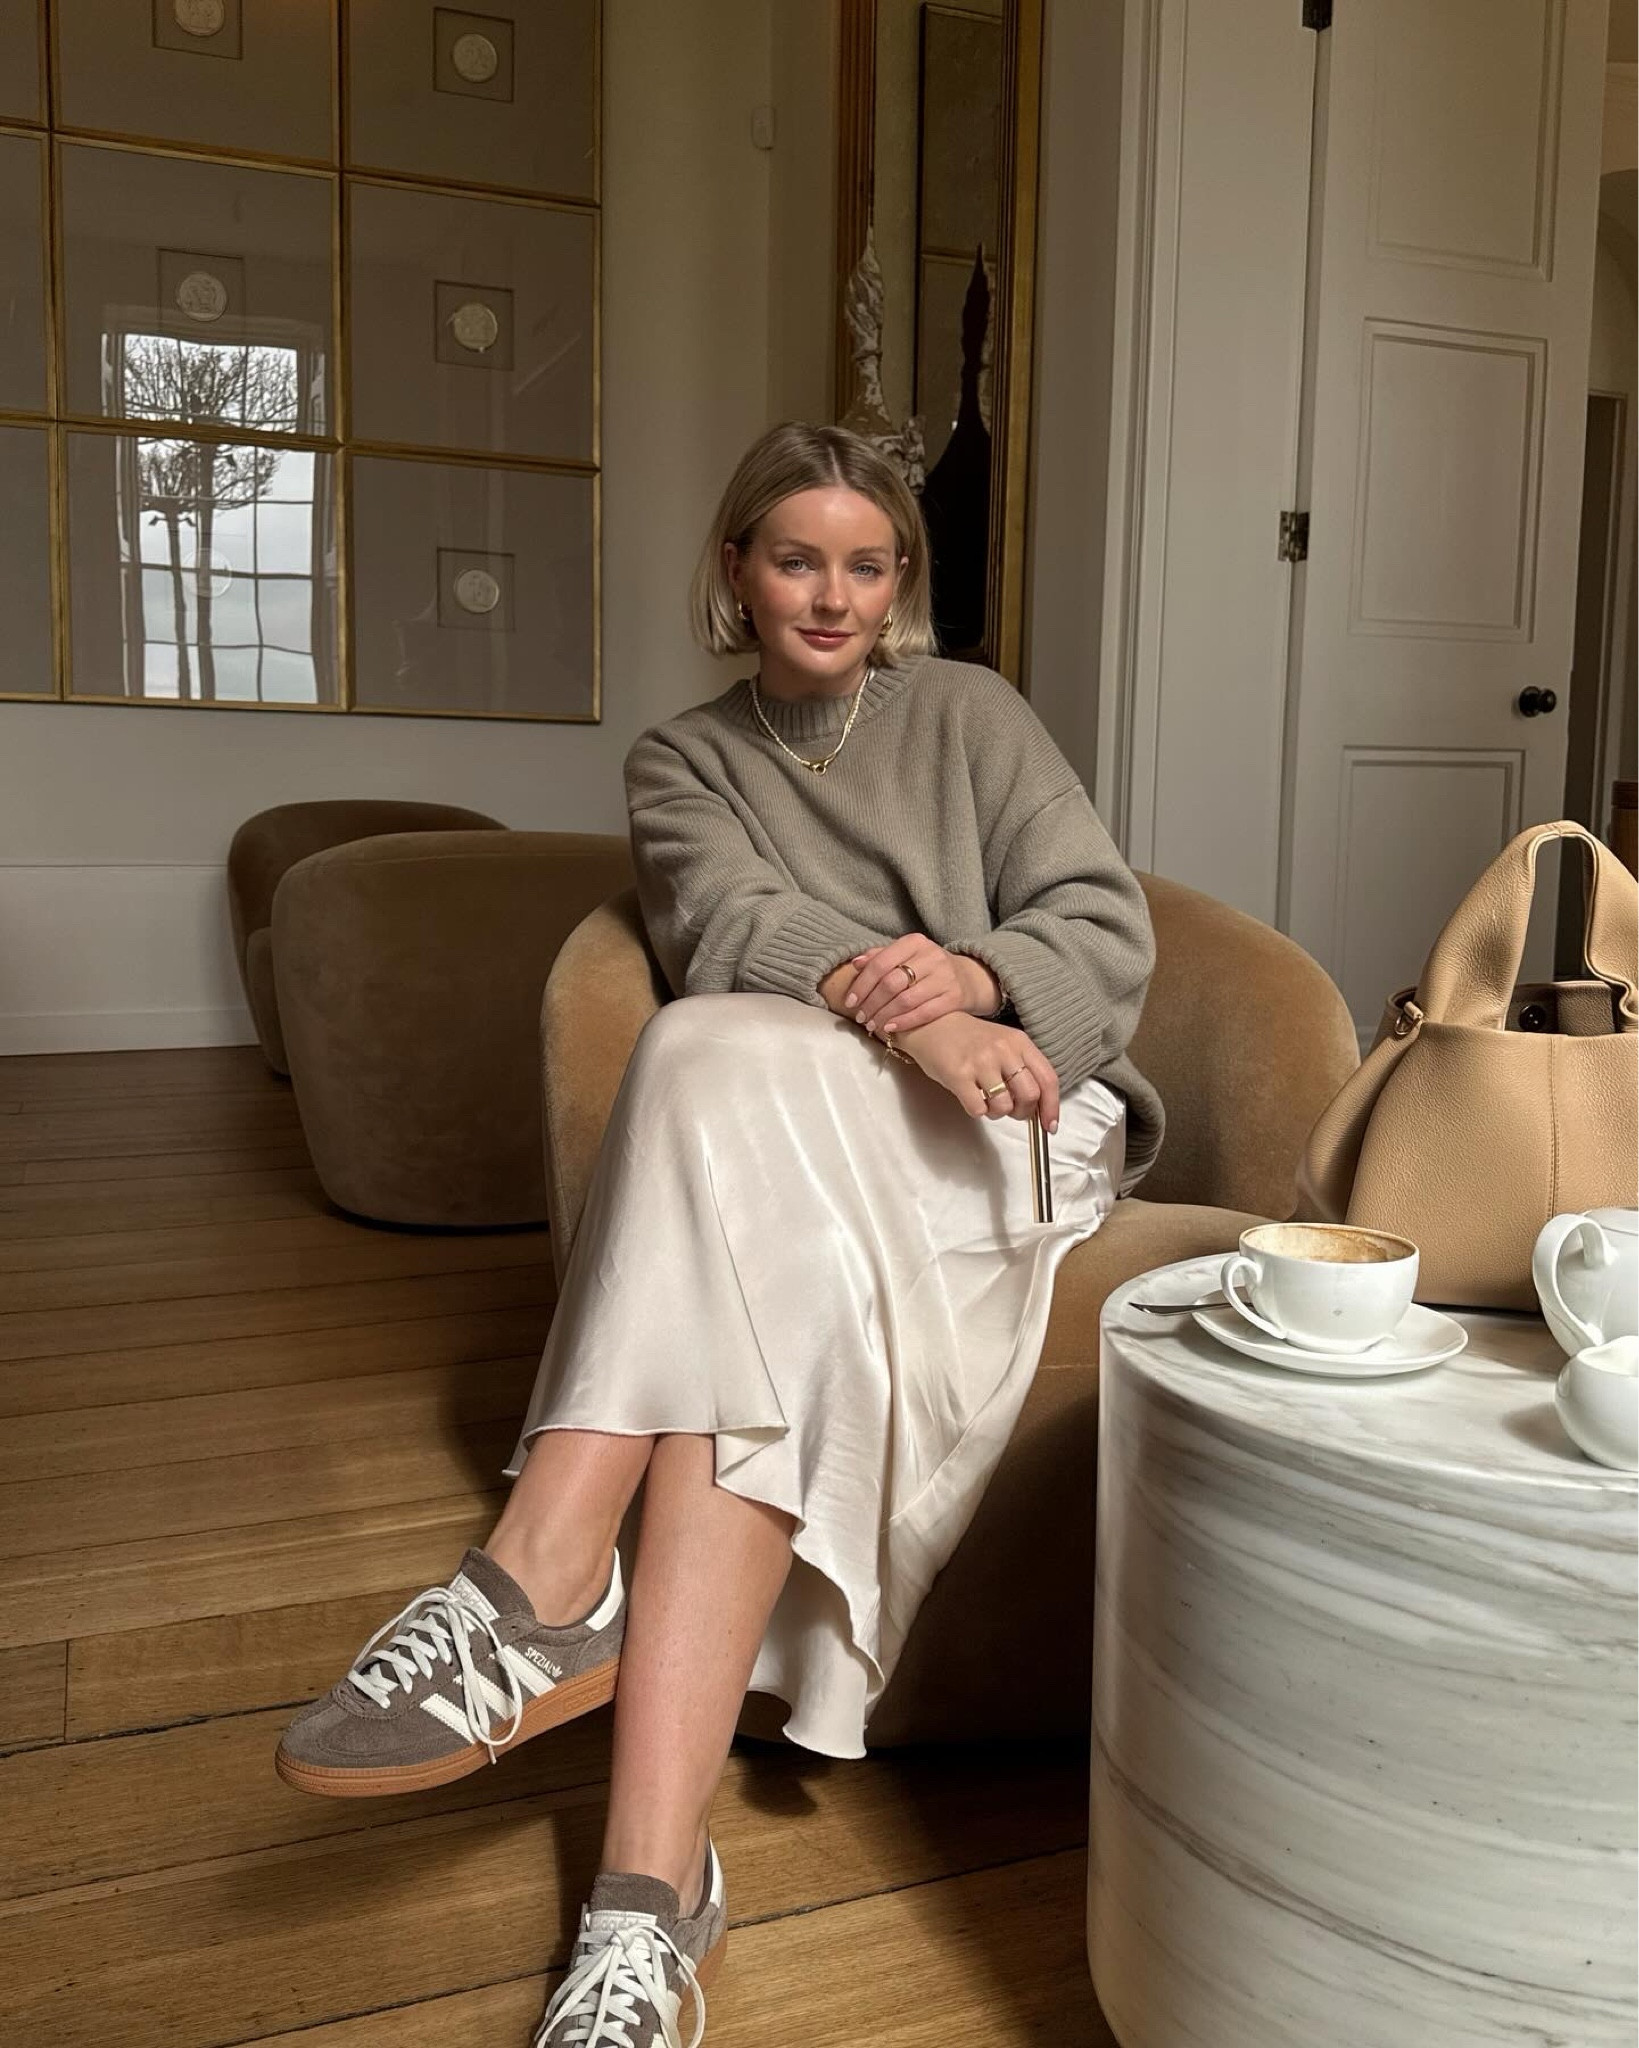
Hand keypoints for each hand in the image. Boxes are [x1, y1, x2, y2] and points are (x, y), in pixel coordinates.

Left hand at [844, 936, 999, 1035]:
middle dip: (871, 1003)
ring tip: (873, 1025)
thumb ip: (880, 956)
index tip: (850, 1002)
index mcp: (915, 942)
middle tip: (861, 1017)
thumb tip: (855, 963)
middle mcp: (931, 957)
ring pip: (906, 1000)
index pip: (880, 963)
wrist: (968, 978)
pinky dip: (904, 1022)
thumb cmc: (928, 968)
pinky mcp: (955, 997)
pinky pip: (925, 1012)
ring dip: (884, 1015)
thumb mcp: (906, 955)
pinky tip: (891, 1028)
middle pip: (891, 983)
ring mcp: (945, 977)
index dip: (862, 985)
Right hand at [889, 1013, 1059, 1132]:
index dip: (1052, 1107)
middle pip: (1030, 1096)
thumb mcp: (1003, 1043)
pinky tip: (972, 1097)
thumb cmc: (968, 1038)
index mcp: (1019, 1042)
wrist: (932, 1024)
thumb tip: (1039, 1104)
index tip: (1049, 1124)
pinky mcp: (959, 1075)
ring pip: (1004, 1106)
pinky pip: (979, 1109)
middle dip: (1023, 1112)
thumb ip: (1022, 1068)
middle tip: (1012, 1111)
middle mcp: (1003, 1050)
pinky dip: (978, 1111)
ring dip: (998, 1112)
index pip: (1048, 1079)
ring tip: (988, 1101)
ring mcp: (981, 1062)